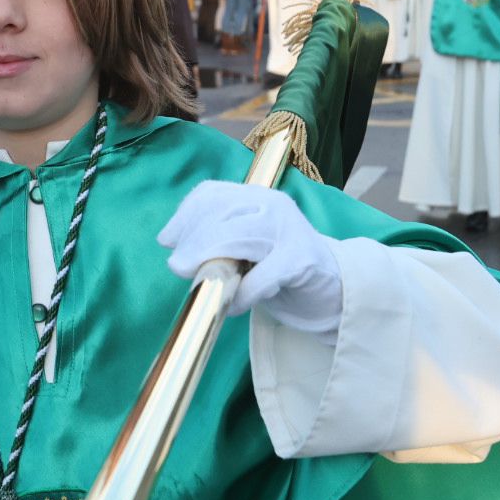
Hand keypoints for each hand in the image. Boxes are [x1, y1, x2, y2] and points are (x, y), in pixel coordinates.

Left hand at [158, 181, 341, 342]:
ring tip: (201, 285)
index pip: (211, 193)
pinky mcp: (301, 261)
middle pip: (220, 213)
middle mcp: (273, 205)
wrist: (333, 289)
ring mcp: (289, 231)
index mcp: (257, 196)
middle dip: (193, 240)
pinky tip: (233, 306)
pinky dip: (241, 294)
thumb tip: (171, 243)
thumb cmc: (278, 268)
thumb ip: (214, 239)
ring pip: (237, 239)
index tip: (166, 240)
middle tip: (176, 266)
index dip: (184, 215)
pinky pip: (260, 277)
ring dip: (212, 264)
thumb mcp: (244, 246)